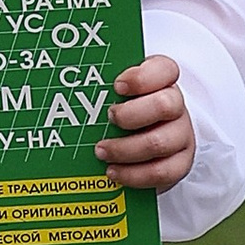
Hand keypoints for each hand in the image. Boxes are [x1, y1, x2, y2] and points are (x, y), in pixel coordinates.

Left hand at [98, 56, 194, 195]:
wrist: (147, 141)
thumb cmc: (124, 110)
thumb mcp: (113, 93)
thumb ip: (100, 86)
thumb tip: (63, 87)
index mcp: (162, 81)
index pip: (164, 70)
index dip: (142, 78)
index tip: (117, 86)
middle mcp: (176, 106)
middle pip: (166, 105)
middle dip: (132, 114)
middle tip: (109, 118)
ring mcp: (181, 135)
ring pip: (160, 142)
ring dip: (125, 149)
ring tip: (100, 151)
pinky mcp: (180, 163)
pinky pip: (161, 172)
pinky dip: (134, 175)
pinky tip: (113, 171)